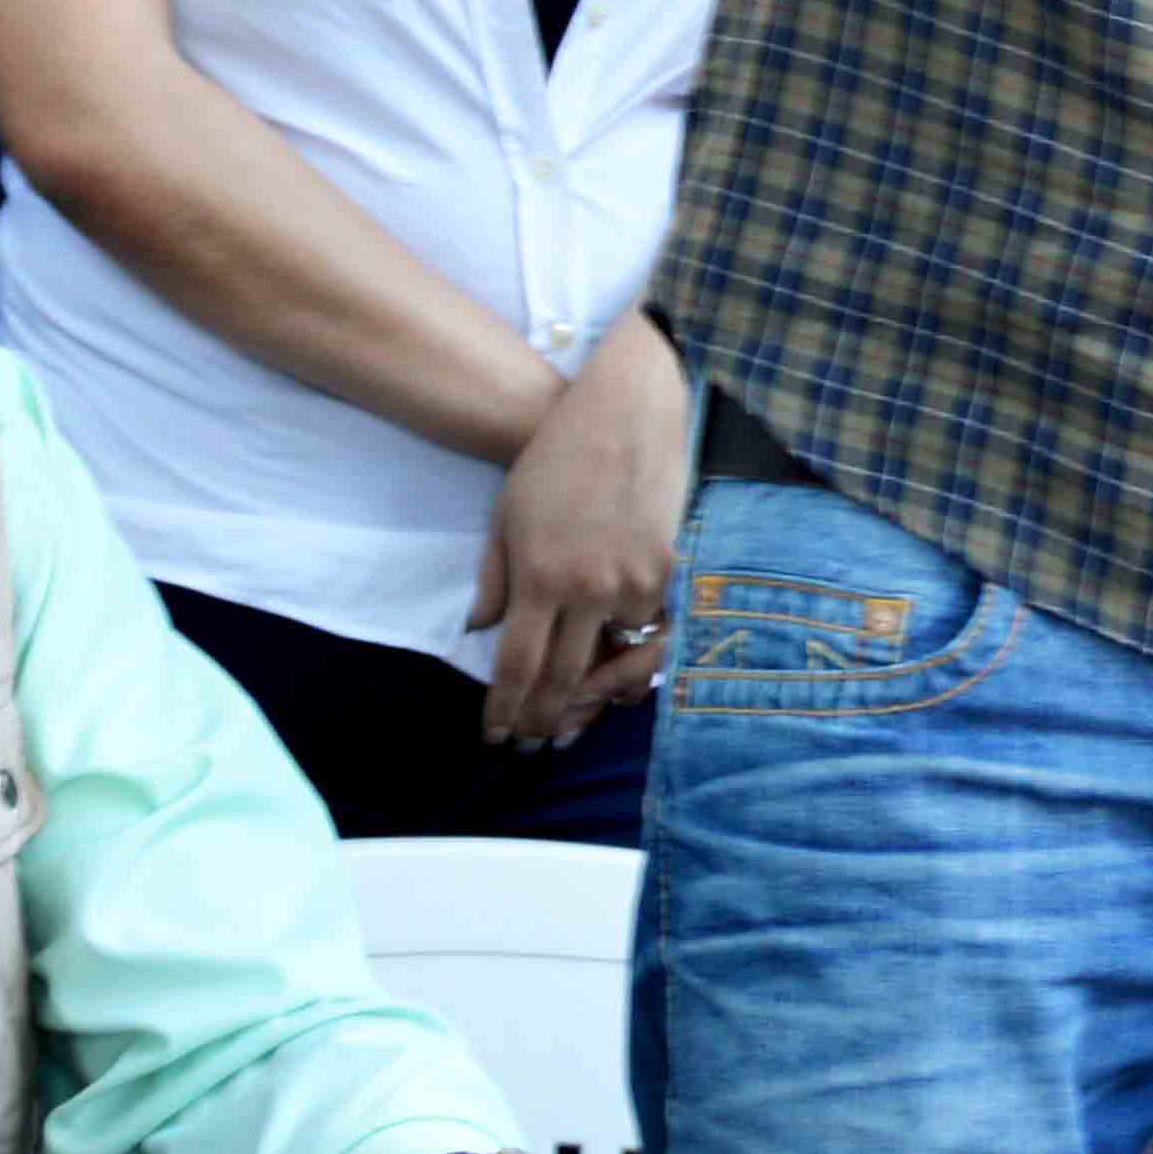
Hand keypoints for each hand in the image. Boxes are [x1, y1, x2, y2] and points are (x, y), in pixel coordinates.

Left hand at [474, 311, 689, 751]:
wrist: (629, 410)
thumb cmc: (558, 455)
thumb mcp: (508, 514)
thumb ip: (495, 578)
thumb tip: (483, 632)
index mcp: (540, 575)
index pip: (517, 666)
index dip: (505, 709)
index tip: (495, 736)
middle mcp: (588, 588)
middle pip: (565, 679)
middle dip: (544, 719)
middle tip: (532, 743)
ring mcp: (635, 581)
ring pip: (615, 658)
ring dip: (592, 691)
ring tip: (573, 716)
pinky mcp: (670, 570)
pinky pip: (647, 627)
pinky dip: (629, 646)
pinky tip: (614, 659)